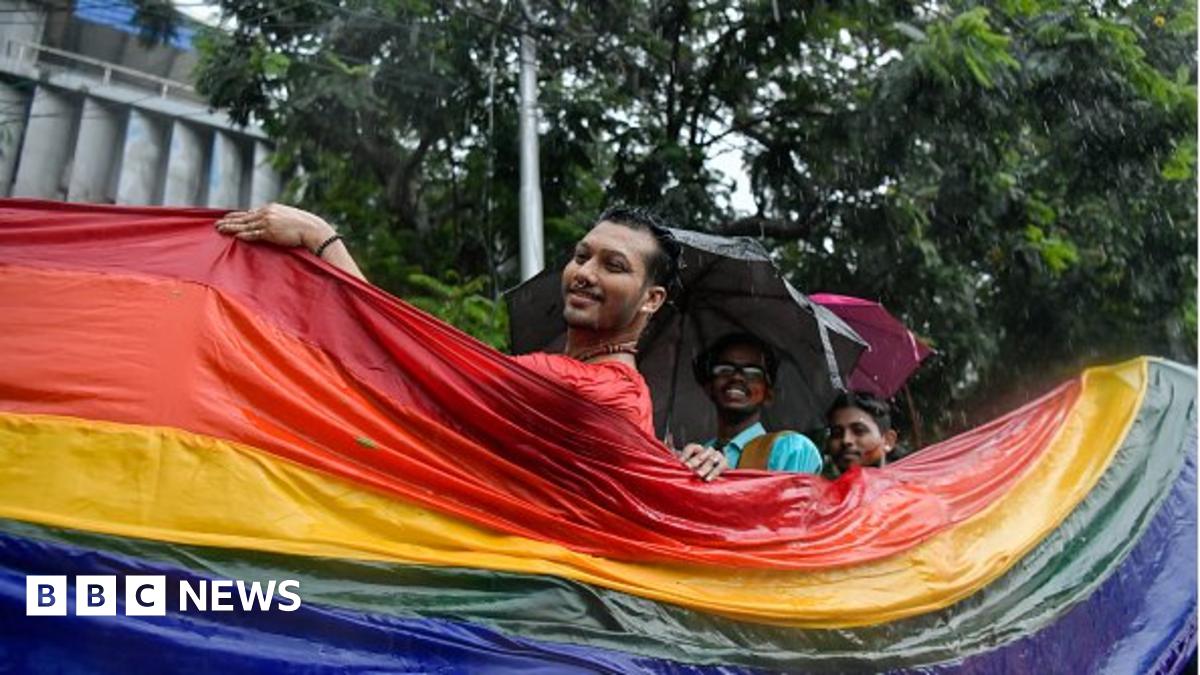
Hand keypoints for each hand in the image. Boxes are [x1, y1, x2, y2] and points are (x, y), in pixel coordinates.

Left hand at [215, 203, 334, 249]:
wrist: (313, 230)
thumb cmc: (304, 226)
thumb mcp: (288, 218)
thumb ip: (277, 219)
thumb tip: (272, 226)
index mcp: (270, 208)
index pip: (250, 212)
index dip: (238, 216)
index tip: (228, 218)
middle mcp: (266, 213)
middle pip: (243, 217)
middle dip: (229, 220)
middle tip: (216, 223)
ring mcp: (268, 222)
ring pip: (244, 225)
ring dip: (230, 228)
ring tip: (219, 229)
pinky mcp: (270, 232)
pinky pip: (253, 234)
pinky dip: (243, 235)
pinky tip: (234, 236)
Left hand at [679, 443, 728, 481]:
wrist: (716, 471)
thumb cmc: (696, 468)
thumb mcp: (685, 462)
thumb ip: (675, 454)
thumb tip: (667, 440)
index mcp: (697, 449)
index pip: (691, 447)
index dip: (686, 454)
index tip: (680, 462)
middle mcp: (707, 451)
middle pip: (701, 453)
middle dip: (694, 461)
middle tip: (688, 467)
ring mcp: (716, 456)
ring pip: (710, 459)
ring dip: (704, 467)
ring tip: (698, 474)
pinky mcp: (724, 463)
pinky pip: (720, 467)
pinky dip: (714, 473)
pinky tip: (708, 479)